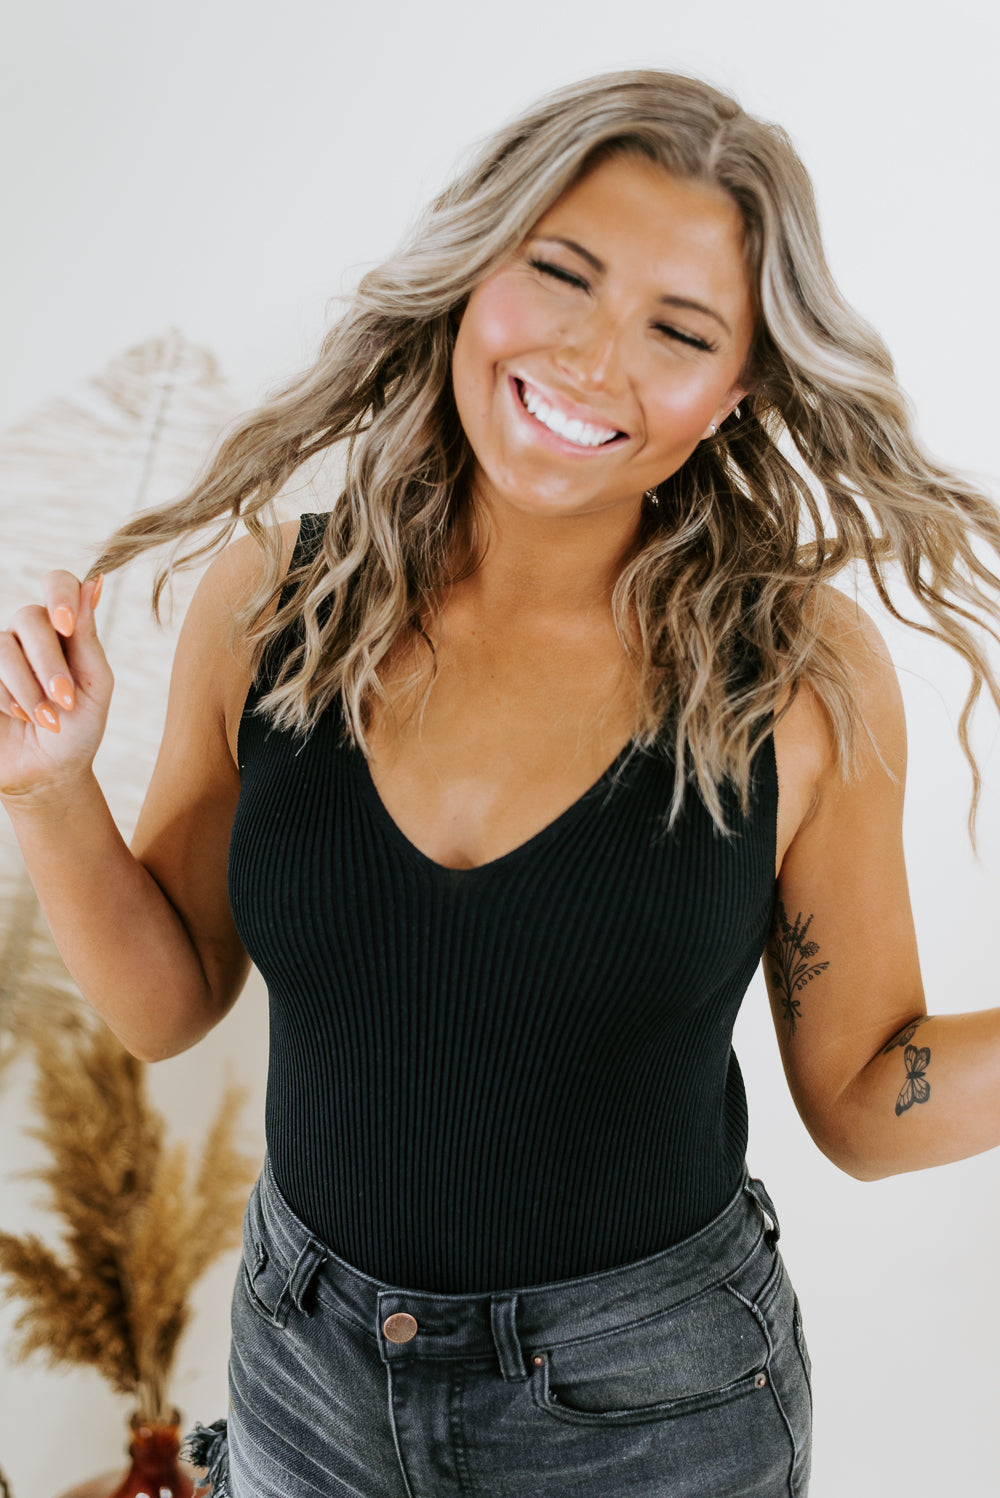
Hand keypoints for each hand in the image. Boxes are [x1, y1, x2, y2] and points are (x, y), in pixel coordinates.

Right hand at [0, 571, 113, 802]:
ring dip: (29, 689)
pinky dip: (6, 698)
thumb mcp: (95, 686)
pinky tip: (19, 717)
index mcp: (63, 628)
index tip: (67, 626)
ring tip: (47, 721)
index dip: (59, 595)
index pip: (57, 583)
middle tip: (65, 700)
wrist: (48, 773)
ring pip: (2, 647)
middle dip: (49, 663)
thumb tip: (94, 581)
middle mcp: (27, 634)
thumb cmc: (78, 729)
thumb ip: (89, 638)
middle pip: (28, 617)